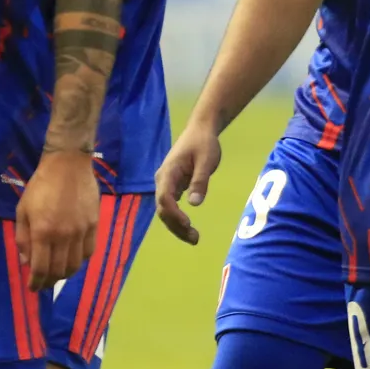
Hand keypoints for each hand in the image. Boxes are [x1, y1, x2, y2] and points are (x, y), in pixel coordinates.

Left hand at [16, 148, 98, 289]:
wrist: (68, 164)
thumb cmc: (40, 186)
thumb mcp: (23, 210)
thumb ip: (23, 238)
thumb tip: (27, 262)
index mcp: (43, 232)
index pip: (40, 268)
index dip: (36, 283)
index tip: (33, 288)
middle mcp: (63, 236)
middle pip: (59, 270)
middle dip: (49, 281)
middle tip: (44, 283)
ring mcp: (81, 231)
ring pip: (75, 264)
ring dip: (65, 274)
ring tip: (58, 273)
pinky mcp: (94, 225)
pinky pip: (89, 251)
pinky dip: (80, 260)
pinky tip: (73, 258)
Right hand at [155, 120, 222, 245]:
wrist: (200, 130)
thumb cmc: (204, 143)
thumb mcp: (206, 160)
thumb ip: (200, 181)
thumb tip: (194, 204)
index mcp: (168, 172)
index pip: (164, 198)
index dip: (173, 214)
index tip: (188, 223)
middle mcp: (162, 180)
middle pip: (163, 209)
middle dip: (176, 226)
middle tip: (195, 238)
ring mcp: (166, 184)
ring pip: (165, 210)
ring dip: (176, 226)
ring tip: (194, 238)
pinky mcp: (172, 186)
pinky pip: (171, 206)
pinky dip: (178, 219)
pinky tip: (189, 228)